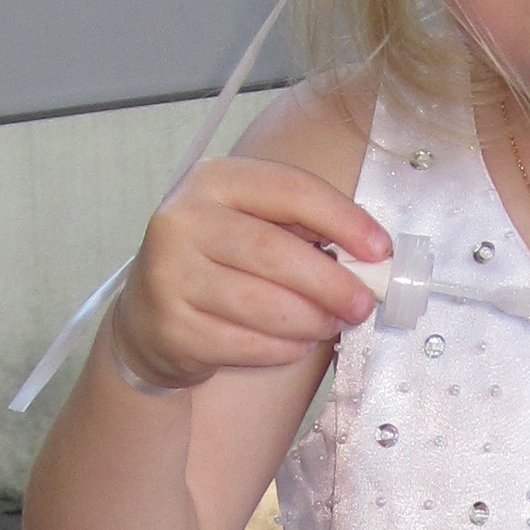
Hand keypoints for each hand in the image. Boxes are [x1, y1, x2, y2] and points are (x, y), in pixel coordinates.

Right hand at [108, 158, 390, 391]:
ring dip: (312, 320)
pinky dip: (285, 349)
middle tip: (364, 303)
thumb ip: (302, 229)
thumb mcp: (251, 223)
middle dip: (332, 283)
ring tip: (331, 324)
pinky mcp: (173, 328)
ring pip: (263, 305)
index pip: (290, 190)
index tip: (380, 250)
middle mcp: (183, 221)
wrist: (148, 317)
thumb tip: (370, 258)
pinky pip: (248, 344)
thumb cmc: (219, 263)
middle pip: (275, 252)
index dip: (343, 220)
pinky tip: (296, 344)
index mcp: (213, 180)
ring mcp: (170, 276)